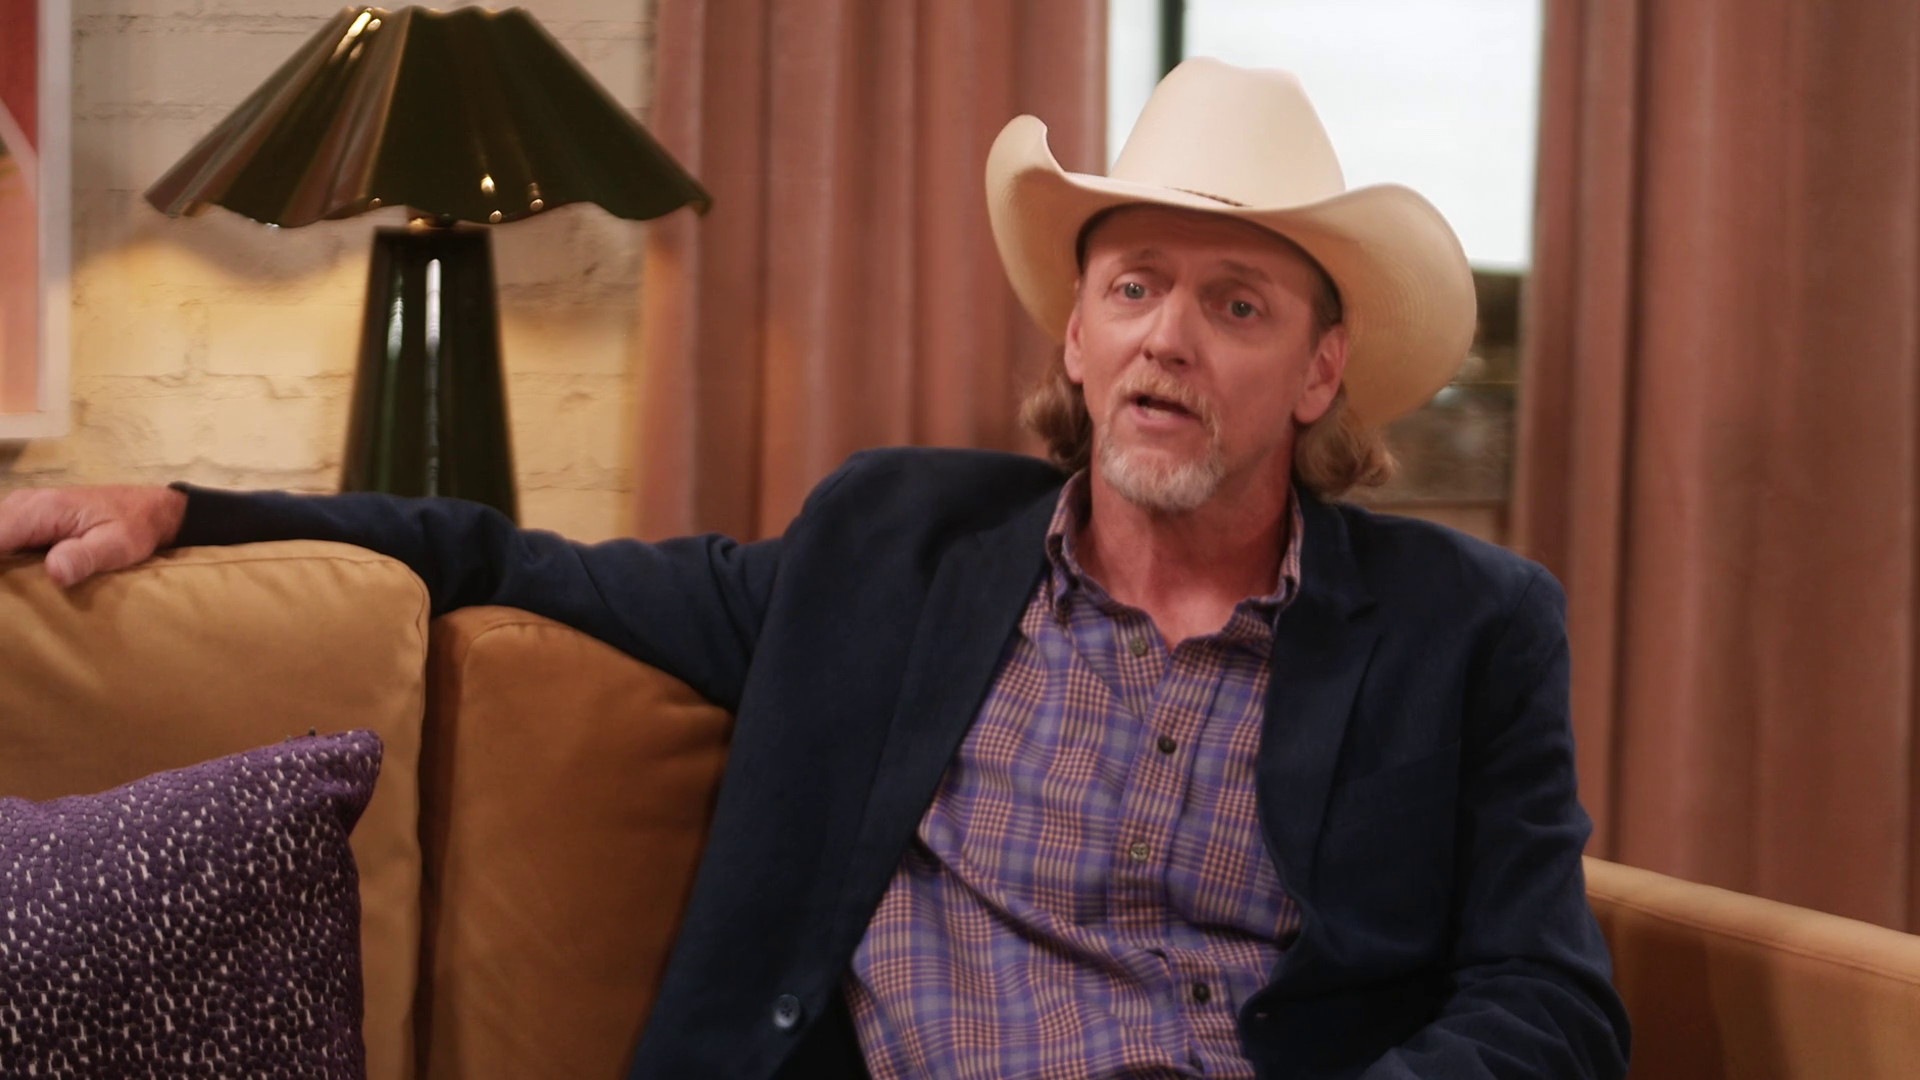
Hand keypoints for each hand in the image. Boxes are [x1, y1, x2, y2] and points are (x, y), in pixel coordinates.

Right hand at [0, 485, 188, 586]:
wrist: (146, 508)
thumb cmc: (134, 526)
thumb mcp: (118, 546)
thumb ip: (84, 557)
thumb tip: (54, 572)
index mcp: (43, 510)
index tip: (0, 590)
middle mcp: (24, 504)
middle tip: (6, 595)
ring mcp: (21, 509)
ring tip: (7, 590)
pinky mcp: (24, 518)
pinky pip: (1, 535)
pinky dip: (1, 552)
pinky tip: (9, 578)